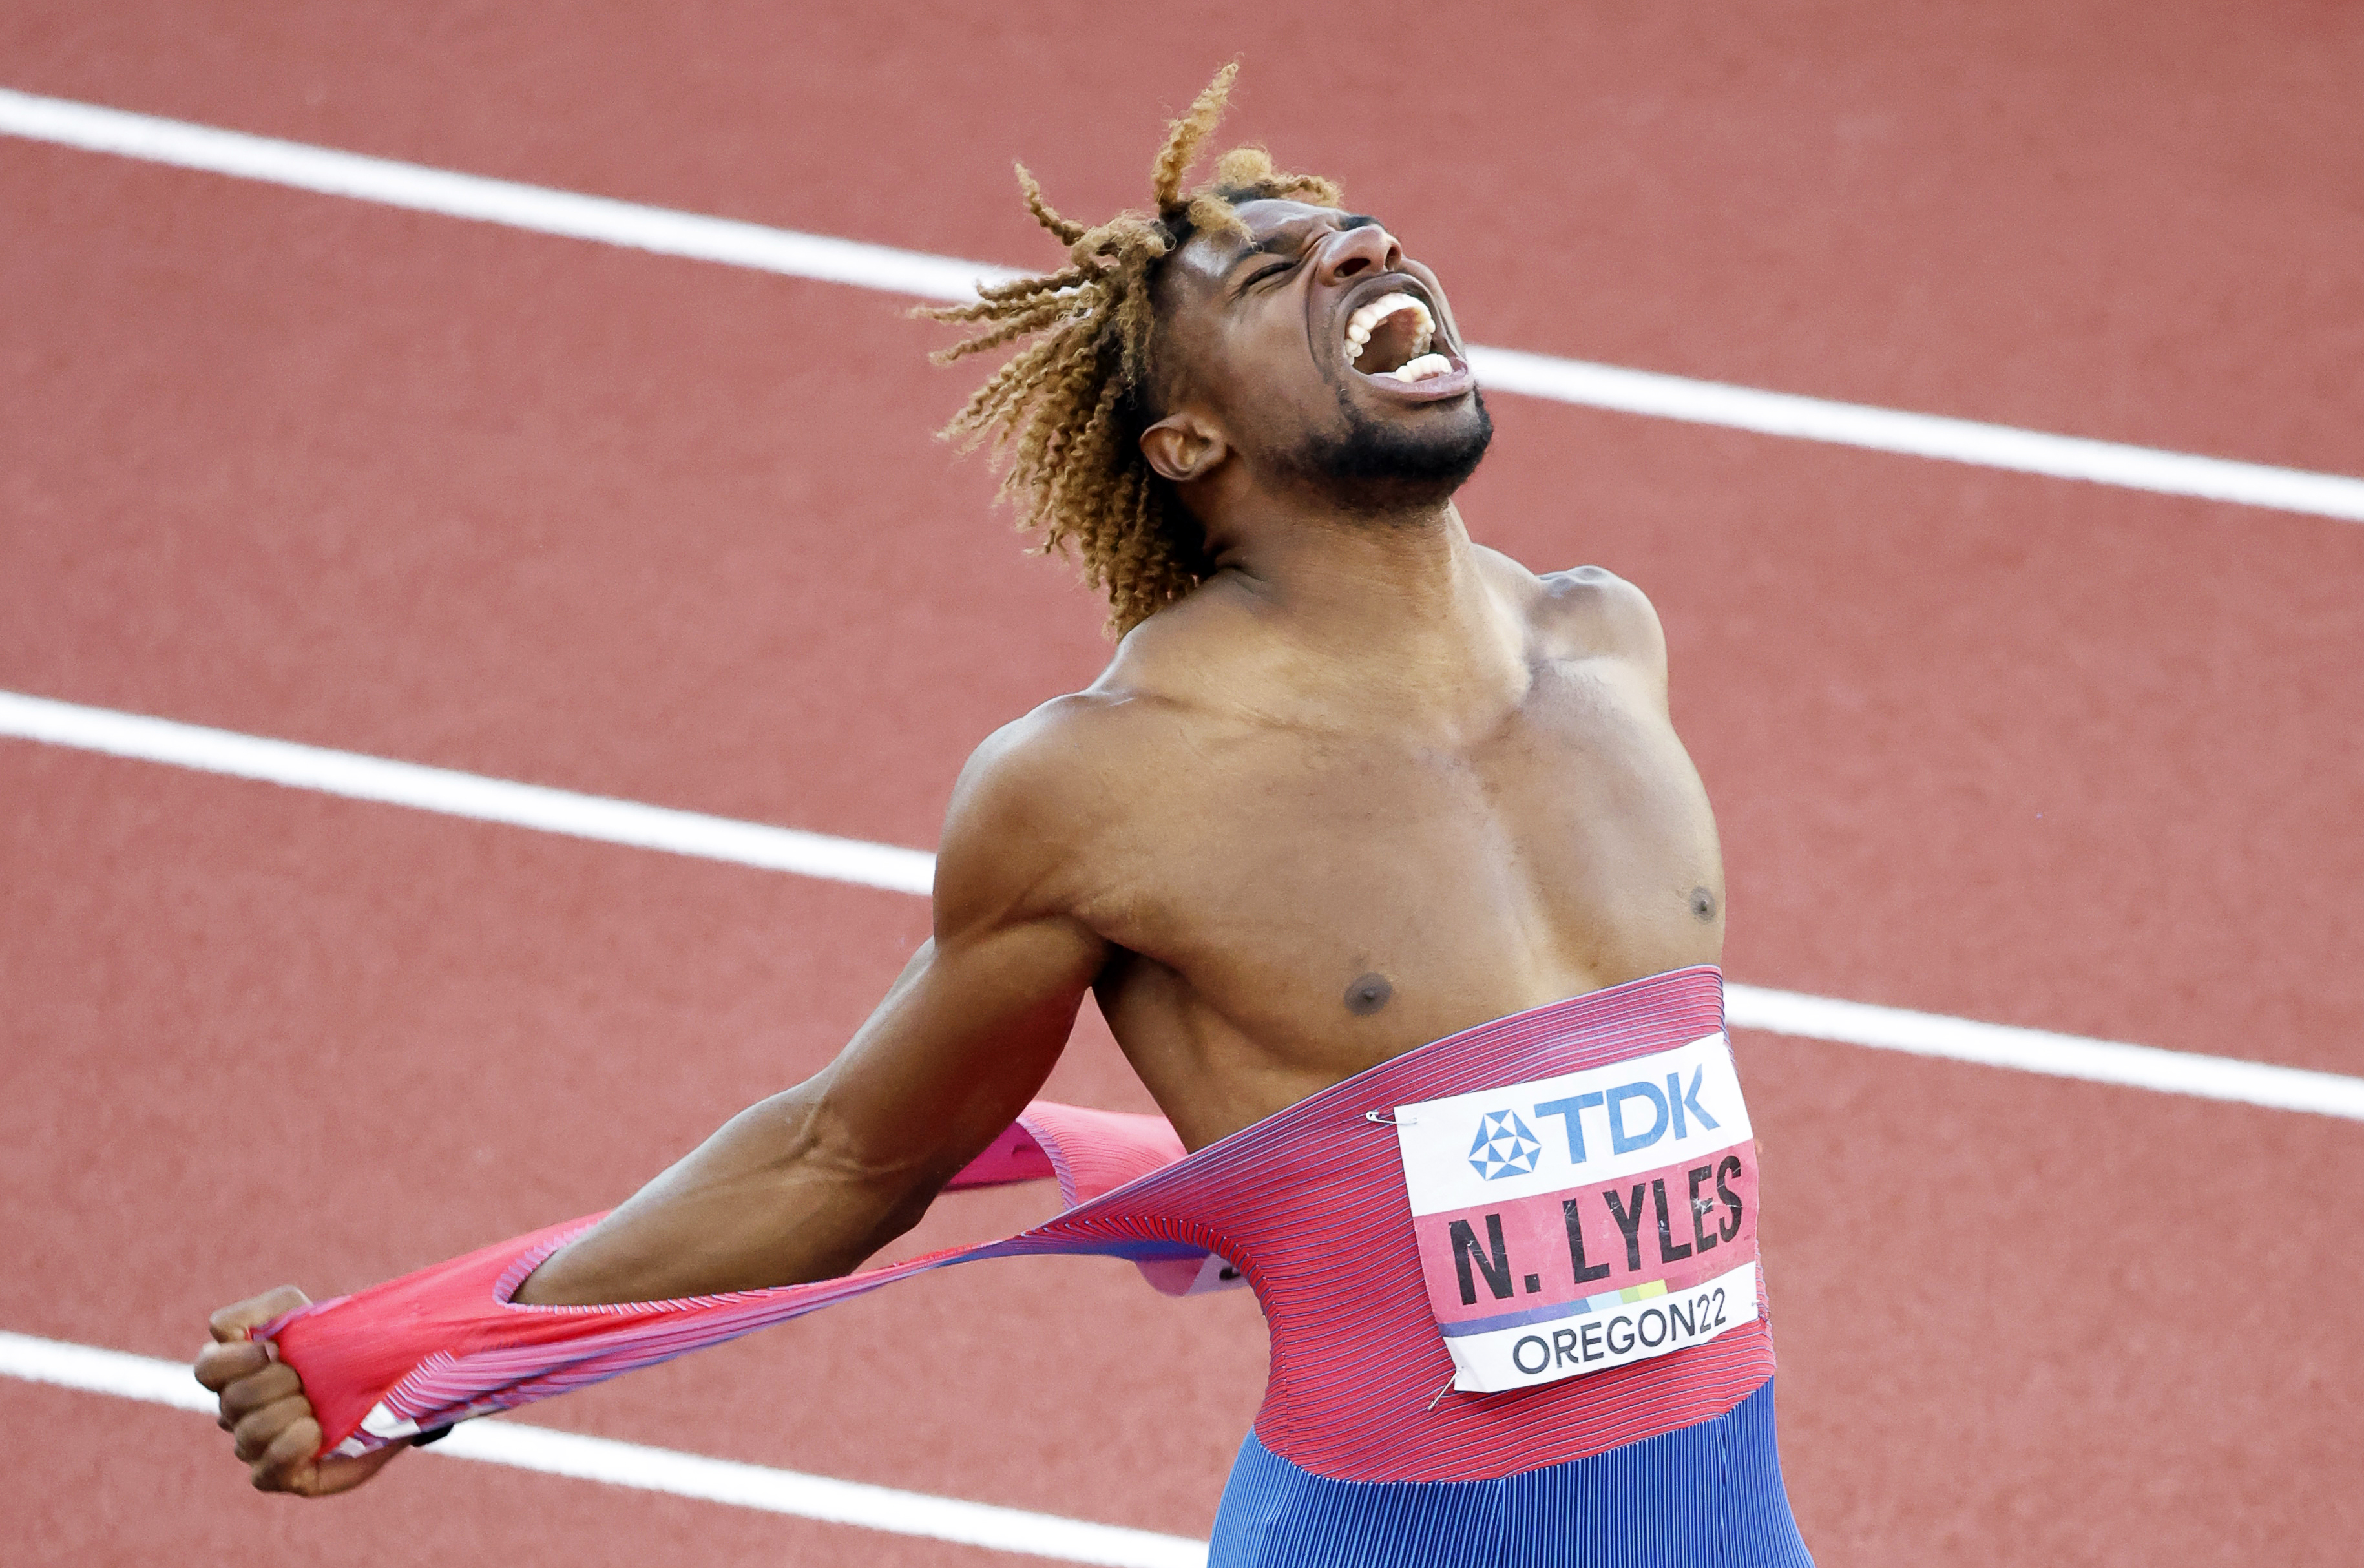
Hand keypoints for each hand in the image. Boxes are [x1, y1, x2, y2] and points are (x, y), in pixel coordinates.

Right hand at [194, 1287, 405, 1495]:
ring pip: (250, 1434)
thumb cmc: (337, 1349)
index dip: (235, 1359)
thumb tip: (227, 1329)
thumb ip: (269, 1309)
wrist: (384, 1388)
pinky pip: (267, 1471)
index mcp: (236, 1371)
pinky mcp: (277, 1475)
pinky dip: (291, 1447)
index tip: (274, 1349)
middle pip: (233, 1399)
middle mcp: (235, 1412)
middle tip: (305, 1378)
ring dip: (289, 1412)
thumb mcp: (309, 1315)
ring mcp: (254, 1446)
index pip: (208, 1366)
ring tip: (315, 1405)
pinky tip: (315, 1431)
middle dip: (276, 1383)